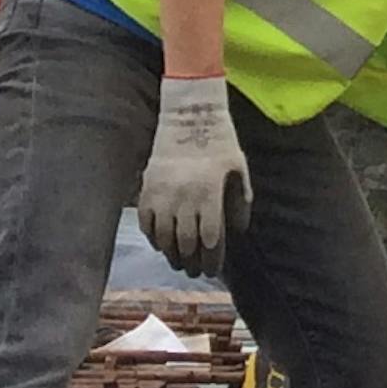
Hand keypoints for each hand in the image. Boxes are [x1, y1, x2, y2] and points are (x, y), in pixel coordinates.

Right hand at [135, 73, 250, 279]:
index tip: (213, 270)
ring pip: (164, 238)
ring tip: (180, 262)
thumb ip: (240, 201)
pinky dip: (153, 238)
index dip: (212, 259)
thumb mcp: (239, 168)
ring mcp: (162, 195)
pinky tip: (161, 244)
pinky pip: (146, 224)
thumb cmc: (219, 142)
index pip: (211, 239)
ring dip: (172, 255)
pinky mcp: (146, 190)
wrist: (188, 116)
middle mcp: (184, 198)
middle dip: (192, 263)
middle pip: (186, 244)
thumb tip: (237, 231)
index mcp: (209, 193)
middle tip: (196, 270)